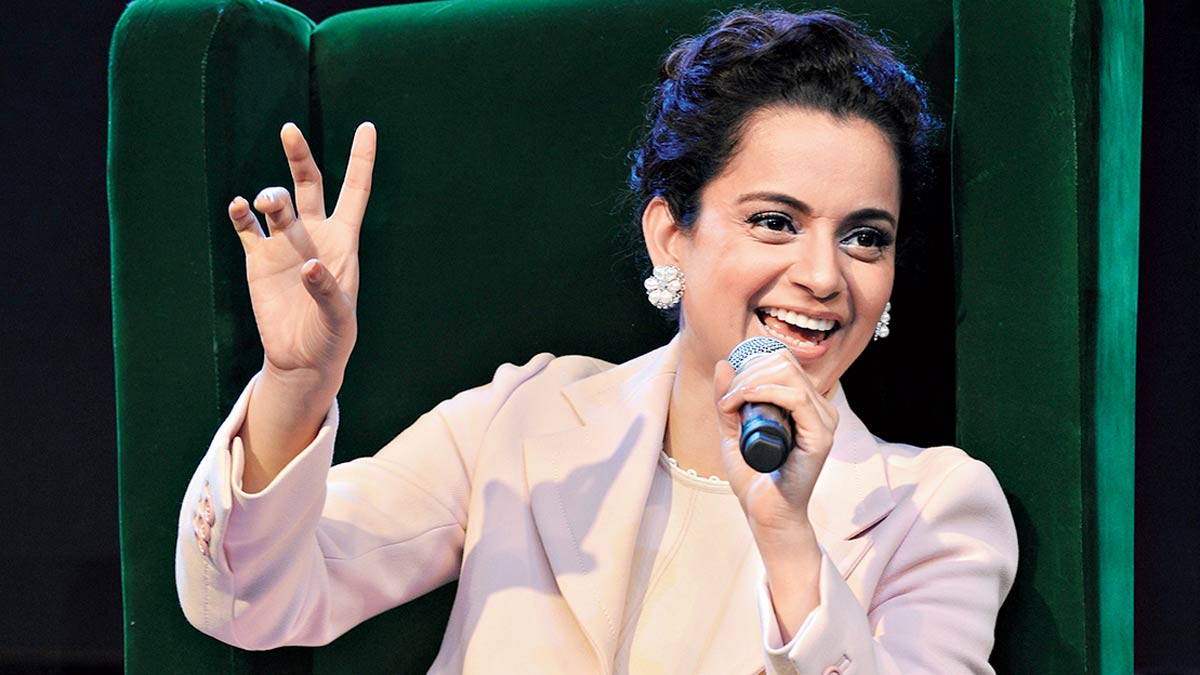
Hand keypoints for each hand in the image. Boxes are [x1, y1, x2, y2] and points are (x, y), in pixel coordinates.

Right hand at [230, 122, 376, 394]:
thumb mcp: (338, 318)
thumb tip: (308, 266)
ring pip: (276, 203)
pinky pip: (247, 228)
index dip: (361, 159)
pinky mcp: (259, 259)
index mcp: (344, 241)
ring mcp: (284, 243)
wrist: (302, 357)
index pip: (355, 191)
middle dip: (299, 156)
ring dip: (270, 197)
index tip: (367, 127)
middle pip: (308, 184)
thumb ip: (326, 291)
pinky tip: (239, 207)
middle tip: (289, 131)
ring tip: (265, 203)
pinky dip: (241, 214)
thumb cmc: (332, 336)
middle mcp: (313, 233)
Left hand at [713, 350, 837, 542]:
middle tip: (726, 398)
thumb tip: (724, 363)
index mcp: (806, 405)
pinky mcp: (821, 436)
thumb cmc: (755, 478)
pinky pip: (798, 398)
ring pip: (790, 374)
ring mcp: (824, 421)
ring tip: (730, 402)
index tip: (728, 387)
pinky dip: (766, 392)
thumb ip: (728, 402)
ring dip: (751, 381)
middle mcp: (819, 409)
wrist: (767, 514)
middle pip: (785, 363)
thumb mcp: (733, 432)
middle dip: (747, 372)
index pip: (783, 362)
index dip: (752, 363)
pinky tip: (744, 399)